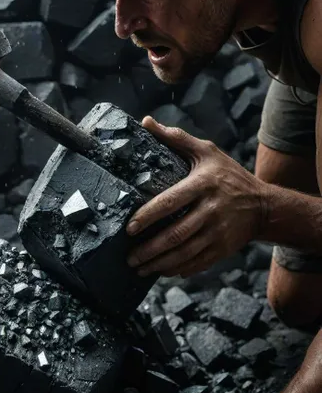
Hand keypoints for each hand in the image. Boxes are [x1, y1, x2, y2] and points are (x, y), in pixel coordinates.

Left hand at [126, 117, 267, 276]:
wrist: (262, 205)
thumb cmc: (228, 175)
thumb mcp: (207, 152)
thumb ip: (176, 138)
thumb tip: (146, 122)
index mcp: (203, 185)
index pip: (171, 202)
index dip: (149, 216)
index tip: (130, 228)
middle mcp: (211, 210)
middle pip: (175, 234)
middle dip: (149, 250)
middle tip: (129, 257)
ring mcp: (218, 232)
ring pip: (185, 254)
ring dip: (159, 264)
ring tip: (139, 268)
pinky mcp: (223, 248)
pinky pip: (197, 263)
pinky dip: (178, 269)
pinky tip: (162, 270)